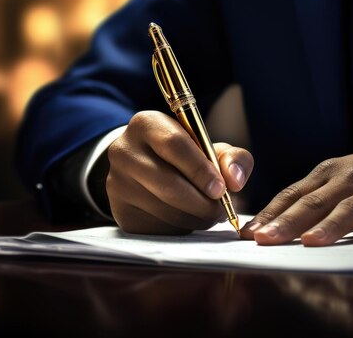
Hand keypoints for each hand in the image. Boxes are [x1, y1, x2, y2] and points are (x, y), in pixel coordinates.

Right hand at [106, 110, 253, 234]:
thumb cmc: (183, 155)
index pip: (175, 145)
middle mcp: (124, 150)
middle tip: (222, 210)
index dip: (201, 169)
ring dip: (196, 218)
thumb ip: (232, 157)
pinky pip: (158, 228)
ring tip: (209, 214)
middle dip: (202, 202)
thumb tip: (235, 181)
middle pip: (169, 184)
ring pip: (166, 210)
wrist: (143, 169)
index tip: (221, 189)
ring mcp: (117, 183)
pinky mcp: (120, 211)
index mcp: (147, 124)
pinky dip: (181, 228)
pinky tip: (188, 218)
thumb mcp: (209, 147)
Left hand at [240, 134, 352, 246]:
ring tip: (310, 242)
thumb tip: (272, 224)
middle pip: (316, 202)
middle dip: (289, 222)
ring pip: (351, 209)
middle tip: (266, 240)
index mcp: (330, 172)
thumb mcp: (341, 179)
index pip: (294, 193)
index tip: (249, 234)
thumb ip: (313, 198)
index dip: (271, 213)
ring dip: (330, 226)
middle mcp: (351, 178)